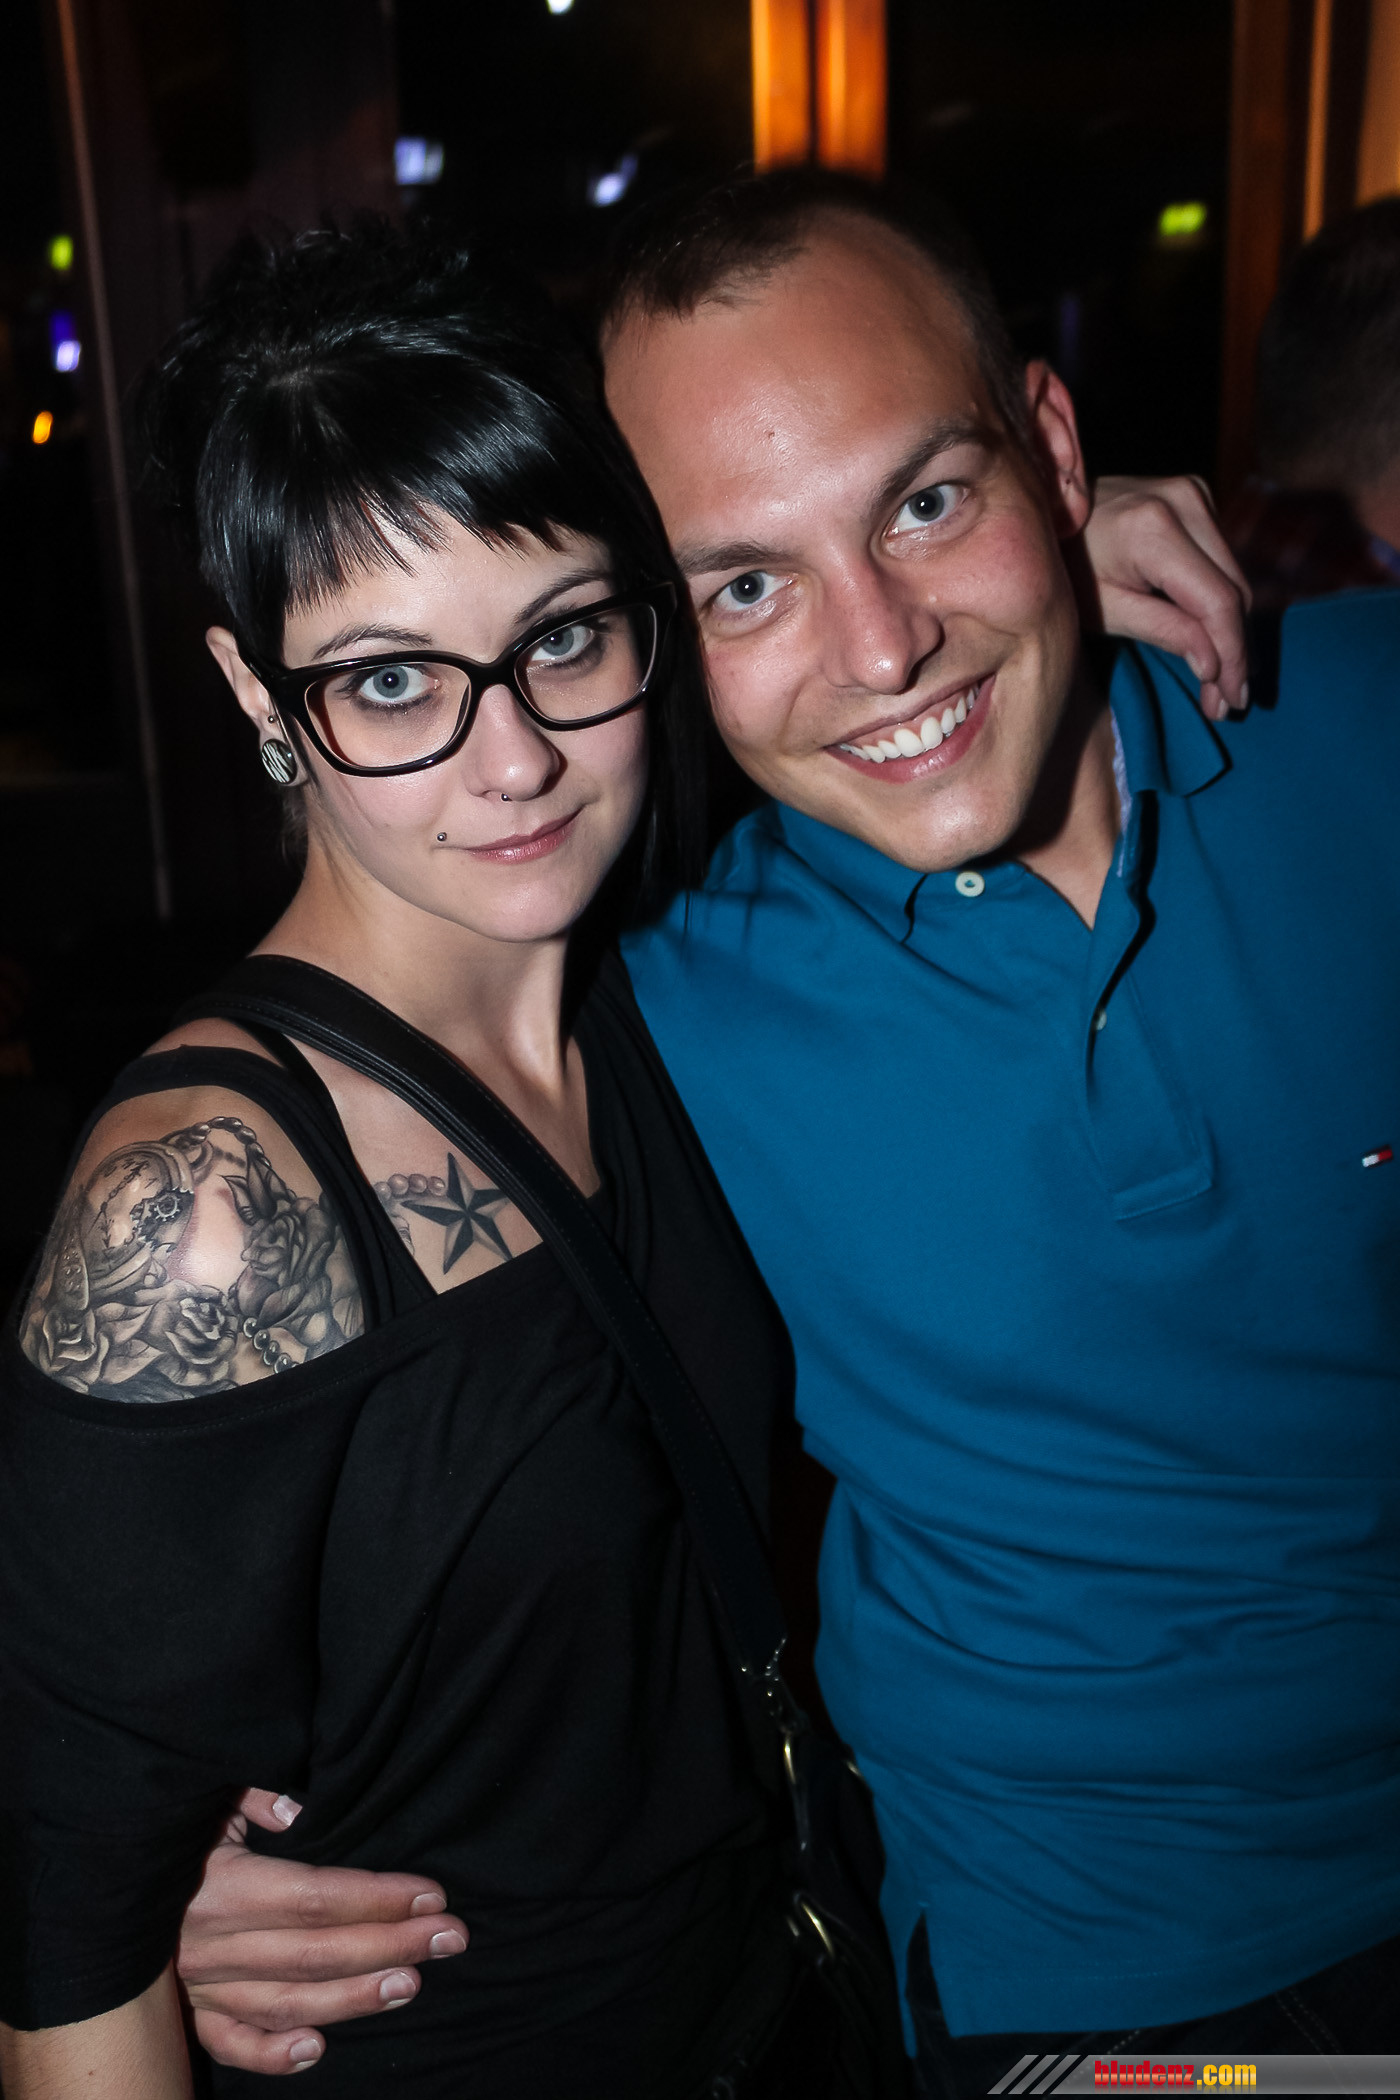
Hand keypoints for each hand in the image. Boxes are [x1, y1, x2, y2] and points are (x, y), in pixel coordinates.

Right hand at [178, 1790, 468, 2075]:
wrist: (111, 1885)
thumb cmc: (177, 1832)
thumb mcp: (209, 1799)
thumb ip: (254, 1796)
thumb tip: (296, 1809)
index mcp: (222, 1887)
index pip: (315, 1897)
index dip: (377, 1896)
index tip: (431, 1894)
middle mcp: (211, 1944)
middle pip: (315, 1952)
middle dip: (390, 1944)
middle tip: (450, 1938)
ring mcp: (200, 1986)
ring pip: (287, 2001)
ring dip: (354, 1998)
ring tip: (412, 1984)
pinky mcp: (190, 2012)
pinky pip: (231, 2044)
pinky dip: (273, 2053)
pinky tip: (318, 2048)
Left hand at [1077, 474, 1251, 719]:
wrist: (1046, 513)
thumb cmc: (1066, 567)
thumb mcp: (1105, 610)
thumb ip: (1164, 632)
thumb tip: (1214, 666)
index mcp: (1153, 529)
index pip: (1216, 602)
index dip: (1231, 655)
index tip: (1231, 699)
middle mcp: (1182, 501)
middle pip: (1234, 590)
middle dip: (1234, 652)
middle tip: (1225, 702)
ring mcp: (1193, 493)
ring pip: (1235, 578)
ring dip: (1232, 632)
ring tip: (1220, 684)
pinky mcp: (1196, 497)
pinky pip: (1223, 562)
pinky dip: (1221, 603)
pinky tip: (1214, 643)